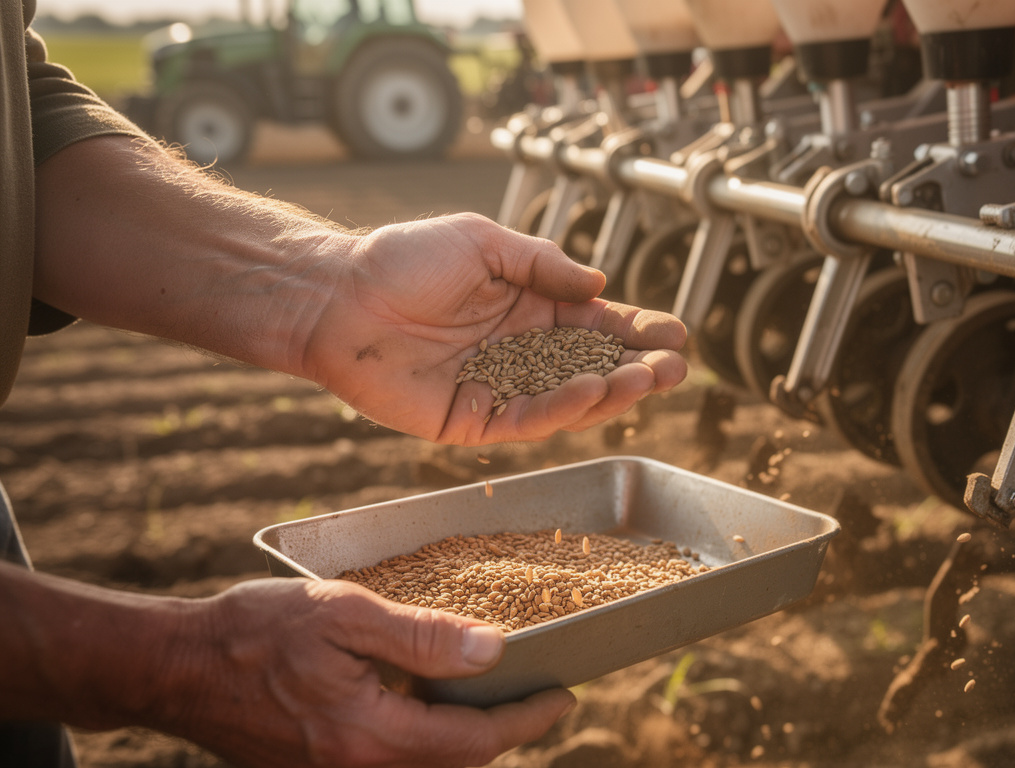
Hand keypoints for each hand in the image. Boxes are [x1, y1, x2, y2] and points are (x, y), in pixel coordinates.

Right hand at [173, 578, 574, 767]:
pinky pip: (390, 764)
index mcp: (371, 737)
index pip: (474, 743)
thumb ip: (422, 637)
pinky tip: (429, 703)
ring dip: (464, 740)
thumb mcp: (345, 614)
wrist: (174, 668)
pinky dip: (424, 741)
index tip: (563, 697)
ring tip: (492, 698)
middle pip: (455, 765)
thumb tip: (492, 649)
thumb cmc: (254, 630)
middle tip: (535, 697)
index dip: (527, 720)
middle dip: (502, 735)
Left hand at [301, 213, 687, 443]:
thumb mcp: (483, 241)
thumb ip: (542, 264)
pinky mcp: (471, 420)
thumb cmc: (403, 258)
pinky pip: (526, 420)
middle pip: (592, 367)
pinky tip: (591, 389)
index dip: (636, 331)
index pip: (596, 325)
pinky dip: (562, 408)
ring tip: (646, 381)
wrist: (337, 295)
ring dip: (611, 392)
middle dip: (637, 369)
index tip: (674, 334)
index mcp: (529, 308)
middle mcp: (521, 351)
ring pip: (568, 400)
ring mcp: (499, 388)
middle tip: (675, 369)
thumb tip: (599, 286)